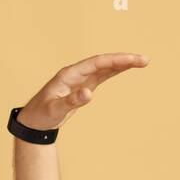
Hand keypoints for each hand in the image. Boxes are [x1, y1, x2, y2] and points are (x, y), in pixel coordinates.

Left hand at [17, 52, 149, 131]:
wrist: (34, 119)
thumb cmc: (42, 114)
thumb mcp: (55, 110)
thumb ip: (72, 101)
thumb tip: (90, 93)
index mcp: (69, 74)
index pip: (96, 63)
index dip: (115, 60)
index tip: (131, 60)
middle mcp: (77, 73)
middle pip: (104, 62)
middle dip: (124, 59)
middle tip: (145, 60)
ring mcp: (81, 78)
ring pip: (105, 67)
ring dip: (122, 63)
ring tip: (142, 62)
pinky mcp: (84, 86)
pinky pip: (103, 75)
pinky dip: (115, 71)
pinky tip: (127, 68)